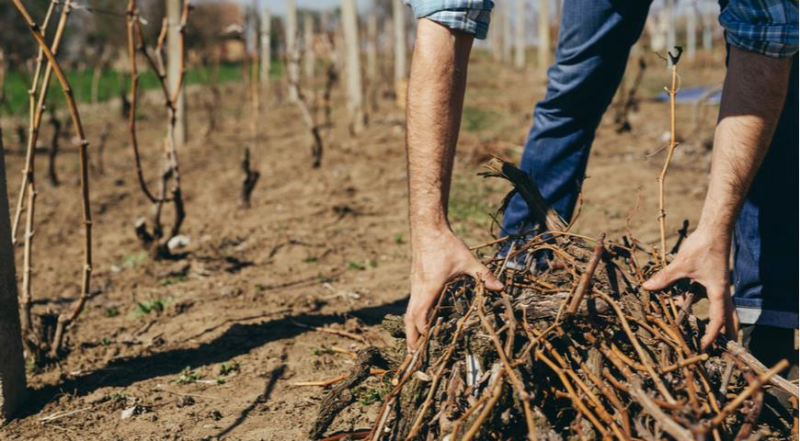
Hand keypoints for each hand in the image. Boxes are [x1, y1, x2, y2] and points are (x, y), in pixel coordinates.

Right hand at [405, 228, 502, 349]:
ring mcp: (415, 285)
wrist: (427, 226)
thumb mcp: (468, 260)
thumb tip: (501, 288)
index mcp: (429, 288)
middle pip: (409, 320)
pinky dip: (414, 317)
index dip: (424, 333)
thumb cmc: (446, 243)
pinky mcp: (415, 281)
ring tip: (415, 346)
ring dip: (411, 329)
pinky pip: (412, 304)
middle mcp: (418, 289)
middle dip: (411, 339)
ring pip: (408, 312)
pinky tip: (421, 322)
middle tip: (414, 357)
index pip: (421, 317)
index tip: (429, 347)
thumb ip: (484, 276)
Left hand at [643, 228, 738, 349]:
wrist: (714, 229)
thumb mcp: (681, 265)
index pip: (718, 320)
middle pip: (729, 318)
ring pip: (719, 307)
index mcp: (718, 292)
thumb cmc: (703, 247)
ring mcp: (718, 285)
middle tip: (722, 348)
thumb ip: (665, 277)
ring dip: (712, 319)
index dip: (711, 335)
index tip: (704, 348)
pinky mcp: (712, 278)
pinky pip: (706, 295)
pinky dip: (695, 300)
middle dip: (726, 334)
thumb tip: (647, 288)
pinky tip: (679, 300)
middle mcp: (721, 291)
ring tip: (701, 330)